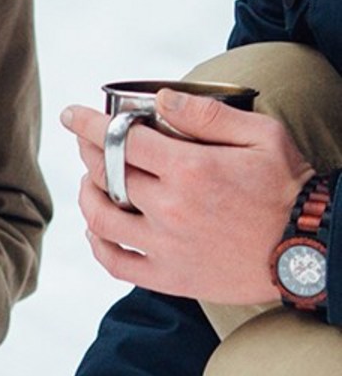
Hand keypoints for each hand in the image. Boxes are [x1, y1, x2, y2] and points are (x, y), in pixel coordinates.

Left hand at [61, 91, 313, 304]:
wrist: (304, 247)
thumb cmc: (287, 186)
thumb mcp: (262, 134)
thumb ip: (207, 115)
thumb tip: (161, 99)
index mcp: (190, 169)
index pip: (123, 140)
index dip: (91, 124)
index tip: (71, 115)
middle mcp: (168, 208)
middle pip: (108, 175)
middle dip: (89, 152)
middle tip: (86, 140)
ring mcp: (163, 246)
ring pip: (100, 220)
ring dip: (86, 196)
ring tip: (89, 180)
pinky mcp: (166, 276)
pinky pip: (114, 263)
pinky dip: (97, 244)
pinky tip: (95, 229)